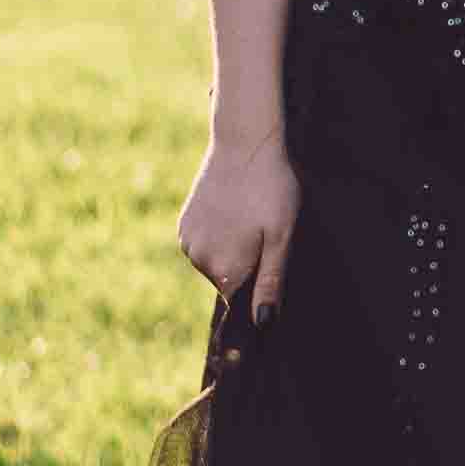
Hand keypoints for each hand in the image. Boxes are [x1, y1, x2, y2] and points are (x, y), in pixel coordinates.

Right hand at [179, 136, 300, 317]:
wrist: (243, 142)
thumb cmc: (271, 188)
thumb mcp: (281, 236)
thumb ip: (270, 282)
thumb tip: (262, 323)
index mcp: (224, 267)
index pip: (240, 301)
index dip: (258, 289)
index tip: (269, 259)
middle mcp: (198, 259)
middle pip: (229, 281)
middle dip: (248, 266)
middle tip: (264, 232)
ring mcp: (187, 240)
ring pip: (216, 263)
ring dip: (232, 251)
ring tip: (248, 218)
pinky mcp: (183, 224)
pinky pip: (204, 245)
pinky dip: (218, 236)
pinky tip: (232, 211)